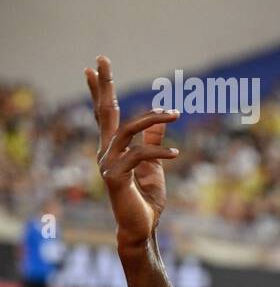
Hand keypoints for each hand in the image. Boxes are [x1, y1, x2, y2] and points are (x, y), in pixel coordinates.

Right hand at [85, 56, 179, 250]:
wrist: (141, 228)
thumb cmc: (145, 199)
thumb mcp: (154, 165)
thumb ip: (154, 142)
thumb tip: (163, 121)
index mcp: (113, 148)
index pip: (104, 114)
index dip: (100, 90)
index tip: (94, 67)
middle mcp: (105, 152)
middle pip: (103, 112)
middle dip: (104, 85)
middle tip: (101, 59)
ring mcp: (107, 164)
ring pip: (128, 130)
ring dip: (152, 118)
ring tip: (175, 114)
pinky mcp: (115, 177)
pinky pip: (140, 155)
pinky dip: (160, 152)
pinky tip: (177, 155)